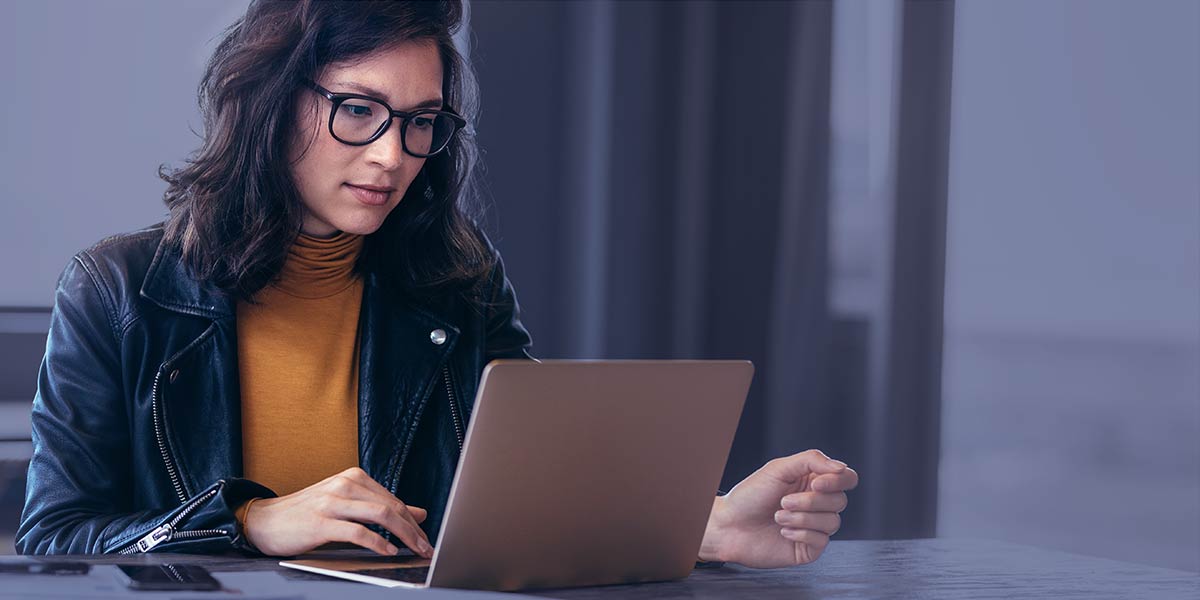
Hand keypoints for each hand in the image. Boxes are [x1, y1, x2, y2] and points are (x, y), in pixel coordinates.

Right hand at [242, 467, 433, 557]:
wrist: (264, 520)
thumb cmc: (307, 514)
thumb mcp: (347, 505)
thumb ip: (380, 507)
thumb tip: (419, 513)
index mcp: (353, 478)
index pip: (394, 500)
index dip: (413, 521)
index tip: (426, 538)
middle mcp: (345, 484)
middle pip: (391, 507)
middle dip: (414, 530)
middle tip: (427, 548)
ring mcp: (333, 501)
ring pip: (380, 515)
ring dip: (404, 535)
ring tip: (414, 550)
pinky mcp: (321, 522)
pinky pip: (358, 532)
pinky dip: (377, 542)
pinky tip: (388, 551)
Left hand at [699, 449, 857, 567]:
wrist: (729, 525)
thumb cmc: (750, 495)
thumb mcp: (779, 468)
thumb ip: (812, 461)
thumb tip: (842, 467)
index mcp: (813, 481)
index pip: (846, 478)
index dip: (837, 481)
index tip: (815, 484)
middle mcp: (818, 504)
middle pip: (840, 501)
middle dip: (810, 501)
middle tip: (783, 501)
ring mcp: (815, 527)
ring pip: (833, 521)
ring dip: (802, 518)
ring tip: (778, 516)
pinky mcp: (809, 548)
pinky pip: (822, 540)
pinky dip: (801, 533)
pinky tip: (783, 531)